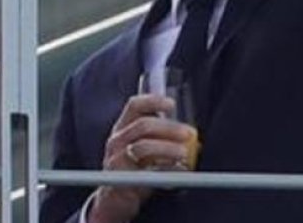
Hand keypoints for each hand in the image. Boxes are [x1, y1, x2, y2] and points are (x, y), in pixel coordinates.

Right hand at [88, 95, 195, 222]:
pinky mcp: (122, 179)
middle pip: (143, 125)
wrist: (113, 201)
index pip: (134, 106)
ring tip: (185, 153)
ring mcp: (117, 160)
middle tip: (189, 133)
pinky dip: (167, 171)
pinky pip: (147, 172)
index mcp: (122, 128)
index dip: (153, 101)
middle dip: (169, 128)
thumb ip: (157, 137)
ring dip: (168, 148)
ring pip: (144, 147)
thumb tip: (188, 132)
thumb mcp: (140, 148)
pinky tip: (180, 171)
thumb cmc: (133, 170)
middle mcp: (117, 141)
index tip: (172, 104)